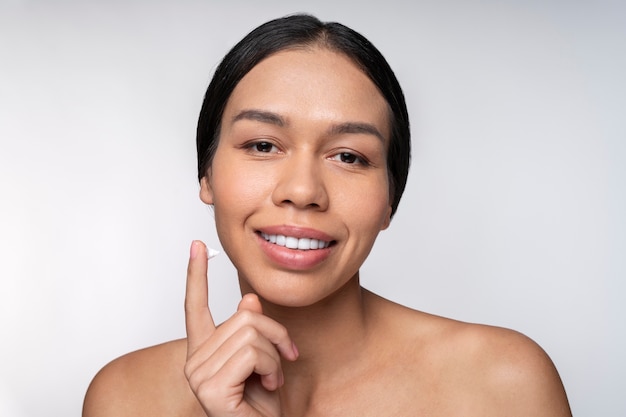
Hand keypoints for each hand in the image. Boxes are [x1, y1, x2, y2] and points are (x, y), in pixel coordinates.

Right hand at [184, 241, 298, 416]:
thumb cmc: (262, 406)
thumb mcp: (264, 359)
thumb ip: (251, 330)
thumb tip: (248, 300)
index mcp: (204, 351)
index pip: (195, 306)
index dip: (197, 274)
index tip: (198, 246)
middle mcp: (195, 360)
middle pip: (244, 316)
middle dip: (275, 335)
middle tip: (284, 359)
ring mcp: (198, 374)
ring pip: (251, 333)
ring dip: (274, 356)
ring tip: (272, 379)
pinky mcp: (210, 387)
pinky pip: (252, 353)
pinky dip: (271, 368)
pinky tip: (267, 387)